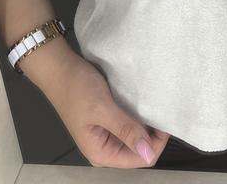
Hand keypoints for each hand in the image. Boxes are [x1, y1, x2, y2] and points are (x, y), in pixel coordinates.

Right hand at [46, 51, 169, 167]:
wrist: (60, 68)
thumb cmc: (77, 89)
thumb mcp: (102, 109)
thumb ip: (125, 130)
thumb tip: (148, 152)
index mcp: (101, 153)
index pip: (140, 159)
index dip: (156, 143)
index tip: (165, 120)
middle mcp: (105, 148)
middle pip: (140, 149)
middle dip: (153, 134)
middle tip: (162, 110)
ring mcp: (108, 133)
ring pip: (137, 135)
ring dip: (147, 123)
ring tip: (156, 106)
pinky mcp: (109, 118)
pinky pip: (130, 122)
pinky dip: (139, 114)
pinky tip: (145, 102)